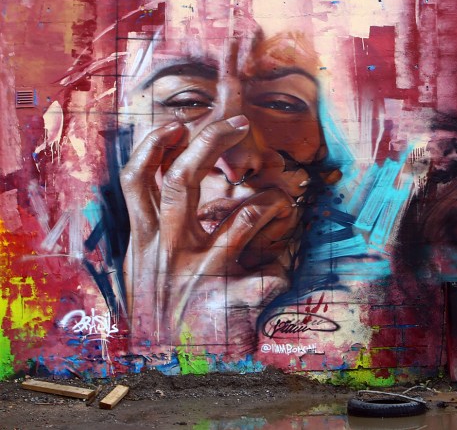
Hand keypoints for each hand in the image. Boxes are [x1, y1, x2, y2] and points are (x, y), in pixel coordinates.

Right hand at [120, 115, 298, 348]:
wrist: (163, 366)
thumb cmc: (158, 307)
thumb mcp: (143, 265)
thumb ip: (153, 224)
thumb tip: (168, 178)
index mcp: (146, 239)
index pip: (139, 178)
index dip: (154, 144)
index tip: (178, 123)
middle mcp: (168, 249)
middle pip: (180, 180)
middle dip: (209, 142)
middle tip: (238, 122)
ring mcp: (196, 273)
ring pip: (237, 218)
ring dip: (265, 199)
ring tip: (280, 197)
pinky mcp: (223, 302)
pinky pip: (263, 278)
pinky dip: (279, 272)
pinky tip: (286, 272)